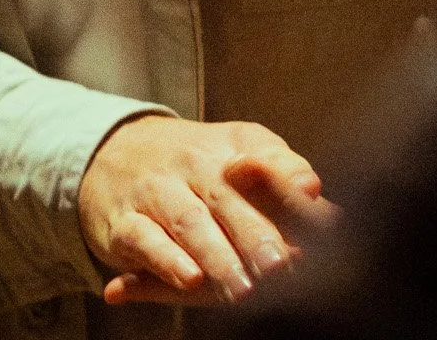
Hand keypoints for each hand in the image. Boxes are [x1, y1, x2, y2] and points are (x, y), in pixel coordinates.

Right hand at [78, 114, 338, 305]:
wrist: (115, 149)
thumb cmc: (197, 164)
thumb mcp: (241, 153)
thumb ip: (281, 177)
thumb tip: (321, 198)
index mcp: (230, 147)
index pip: (261, 155)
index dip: (285, 173)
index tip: (311, 192)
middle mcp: (193, 164)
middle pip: (226, 197)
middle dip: (254, 232)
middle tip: (280, 264)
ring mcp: (157, 191)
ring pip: (188, 222)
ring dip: (216, 256)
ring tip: (243, 287)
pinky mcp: (124, 222)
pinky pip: (144, 240)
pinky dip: (166, 260)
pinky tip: (190, 279)